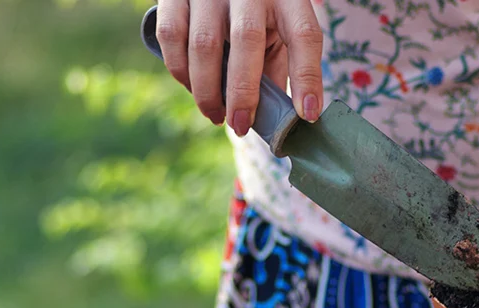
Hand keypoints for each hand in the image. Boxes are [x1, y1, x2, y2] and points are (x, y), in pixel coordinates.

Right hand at [155, 0, 323, 133]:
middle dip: (242, 93)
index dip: (307, 78)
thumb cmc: (253, 12)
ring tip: (215, 114)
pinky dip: (179, 69)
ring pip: (203, 44)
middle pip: (248, 40)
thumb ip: (275, 65)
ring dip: (207, 90)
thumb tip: (276, 116)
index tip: (306, 114)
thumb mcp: (275, 29)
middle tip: (240, 125)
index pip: (304, 35)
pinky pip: (170, 35)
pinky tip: (190, 85)